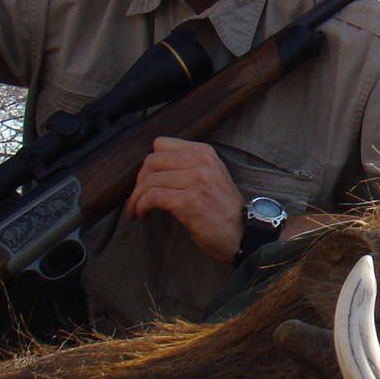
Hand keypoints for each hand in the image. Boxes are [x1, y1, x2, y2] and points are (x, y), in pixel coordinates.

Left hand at [126, 136, 244, 263]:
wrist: (243, 234)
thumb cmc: (222, 210)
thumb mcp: (211, 177)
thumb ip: (187, 166)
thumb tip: (151, 169)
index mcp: (204, 152)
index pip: (161, 144)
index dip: (149, 164)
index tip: (146, 181)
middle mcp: (201, 161)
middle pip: (151, 161)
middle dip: (139, 182)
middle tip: (138, 199)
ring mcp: (196, 180)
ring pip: (149, 180)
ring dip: (136, 198)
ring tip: (136, 211)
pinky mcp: (188, 201)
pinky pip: (152, 197)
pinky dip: (141, 206)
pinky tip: (141, 215)